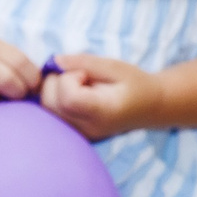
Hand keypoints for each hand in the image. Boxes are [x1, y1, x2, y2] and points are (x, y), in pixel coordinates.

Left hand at [41, 53, 158, 139]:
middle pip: (50, 103)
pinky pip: (50, 113)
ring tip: (78, 85)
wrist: (150, 107)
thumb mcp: (115, 67)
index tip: (84, 73)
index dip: (69, 79)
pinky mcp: (72, 133)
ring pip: (46, 109)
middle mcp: (87, 128)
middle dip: (56, 81)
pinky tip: (73, 93)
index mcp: (103, 112)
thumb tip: (54, 61)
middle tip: (79, 76)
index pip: (68, 99)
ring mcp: (79, 134)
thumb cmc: (135, 84)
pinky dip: (54, 98)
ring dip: (54, 89)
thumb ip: (84, 62)